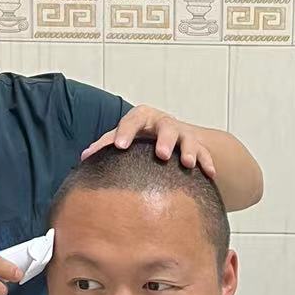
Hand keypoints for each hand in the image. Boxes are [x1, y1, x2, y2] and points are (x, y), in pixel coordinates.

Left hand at [82, 107, 216, 178]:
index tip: (119, 147)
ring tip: (187, 164)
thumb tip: (84, 158)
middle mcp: (164, 124)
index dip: (126, 131)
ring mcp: (183, 134)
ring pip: (188, 139)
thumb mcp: (124, 137)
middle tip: (161, 155)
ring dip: (189, 151)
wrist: (172, 137)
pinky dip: (207, 163)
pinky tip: (210, 175)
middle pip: (166, 126)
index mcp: (143, 119)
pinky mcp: (198, 147)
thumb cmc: (141, 138)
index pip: (133, 119)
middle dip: (165, 139)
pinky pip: (205, 154)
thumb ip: (106, 145)